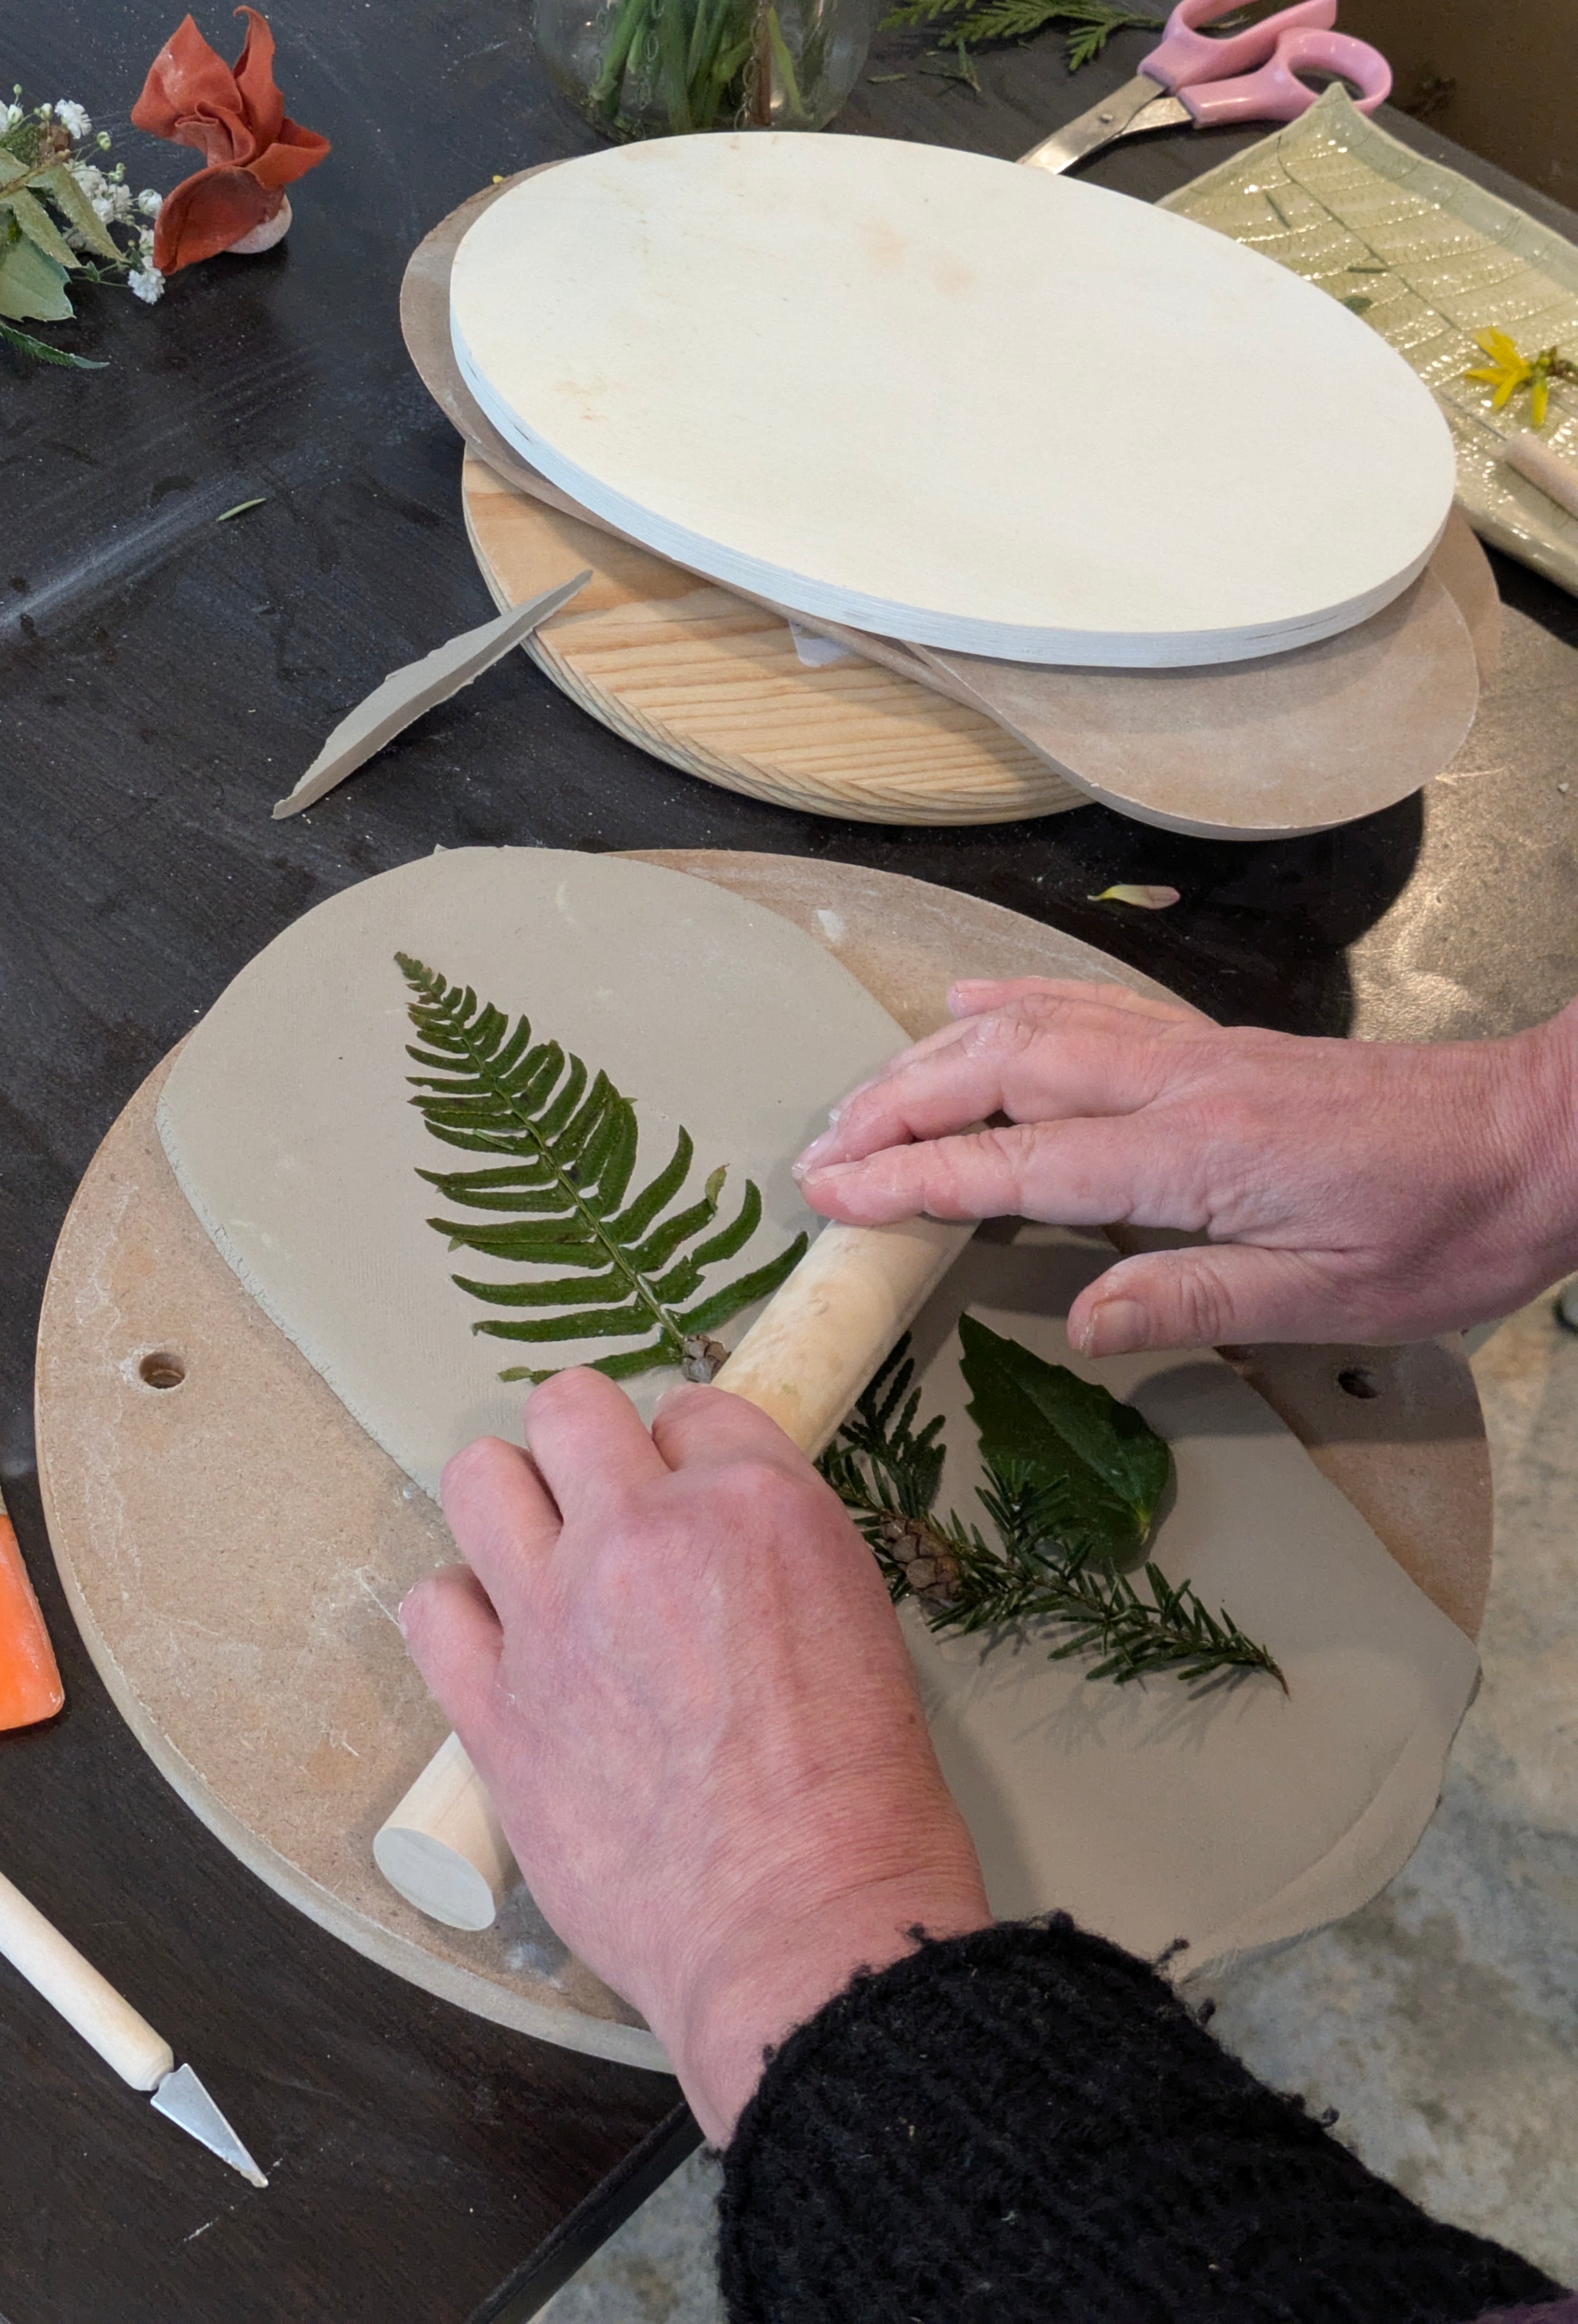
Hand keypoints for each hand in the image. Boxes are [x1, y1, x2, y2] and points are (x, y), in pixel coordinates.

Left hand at [399, 1368, 988, 2139]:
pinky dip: (460, 1615)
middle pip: (568, 1408)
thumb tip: (711, 1537)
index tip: (693, 1497)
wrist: (802, 1930)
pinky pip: (431, 1608)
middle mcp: (642, 1536)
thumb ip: (767, 1552)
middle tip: (608, 1507)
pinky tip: (499, 1647)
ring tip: (542, 1560)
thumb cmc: (858, 1801)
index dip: (692, 1455)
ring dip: (512, 1506)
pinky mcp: (493, 1708)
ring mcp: (554, 1617)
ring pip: (480, 1478)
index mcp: (753, 1506)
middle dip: (588, 1446)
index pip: (693, 1409)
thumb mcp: (855, 1620)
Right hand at [795, 977, 1577, 1354]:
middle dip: (893, 1109)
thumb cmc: (1446, 1229)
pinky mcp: (1215, 1043)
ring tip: (861, 1099)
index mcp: (1196, 1155)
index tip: (831, 1196)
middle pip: (997, 1073)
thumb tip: (1076, 1320)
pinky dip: (1014, 1003)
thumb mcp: (1332, 1300)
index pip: (1017, 1163)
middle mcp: (1178, 1084)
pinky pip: (1089, 1006)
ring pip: (1030, 1028)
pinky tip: (968, 1007)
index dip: (911, 1180)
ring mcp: (1194, 1052)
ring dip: (933, 1058)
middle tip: (817, 1153)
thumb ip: (1192, 1299)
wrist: (1536, 1134)